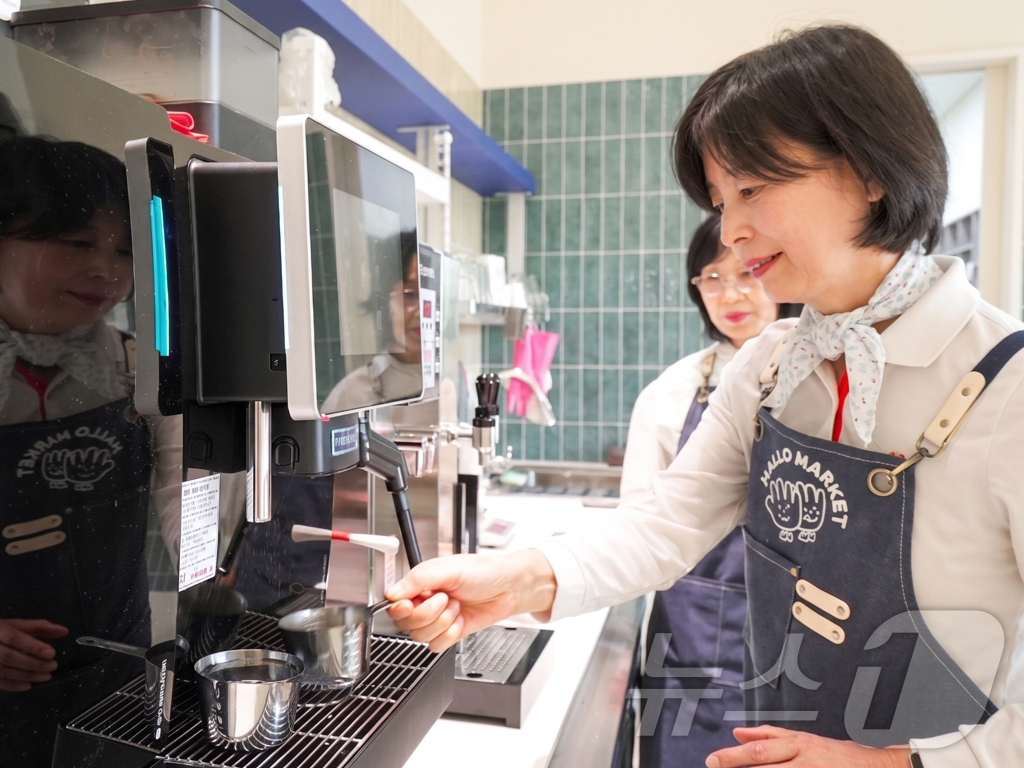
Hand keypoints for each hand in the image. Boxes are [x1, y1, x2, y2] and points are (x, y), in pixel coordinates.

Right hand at [0, 618, 67, 691]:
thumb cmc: (0, 631)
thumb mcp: (17, 625)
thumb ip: (41, 627)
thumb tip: (64, 631)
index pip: (15, 638)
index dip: (33, 646)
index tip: (52, 653)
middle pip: (9, 657)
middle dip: (33, 663)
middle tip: (53, 666)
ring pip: (3, 671)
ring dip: (26, 675)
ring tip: (46, 676)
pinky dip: (12, 685)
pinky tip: (28, 685)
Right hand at [384, 549, 556, 651]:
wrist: (510, 588)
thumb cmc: (484, 571)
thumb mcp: (450, 569)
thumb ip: (418, 579)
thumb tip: (392, 592)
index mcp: (422, 582)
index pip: (396, 602)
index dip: (400, 607)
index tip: (409, 605)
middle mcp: (427, 601)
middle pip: (406, 623)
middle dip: (427, 614)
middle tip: (445, 599)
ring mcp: (438, 619)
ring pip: (420, 637)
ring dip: (441, 623)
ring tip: (456, 607)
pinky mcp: (450, 633)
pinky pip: (436, 646)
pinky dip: (449, 635)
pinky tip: (460, 621)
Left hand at [706, 726, 910, 767]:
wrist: (876, 767)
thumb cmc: (836, 755)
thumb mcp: (803, 740)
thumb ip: (769, 735)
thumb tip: (737, 732)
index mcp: (798, 744)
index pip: (760, 749)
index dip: (734, 756)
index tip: (712, 760)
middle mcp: (804, 761)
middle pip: (764, 763)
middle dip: (736, 765)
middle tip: (713, 766)